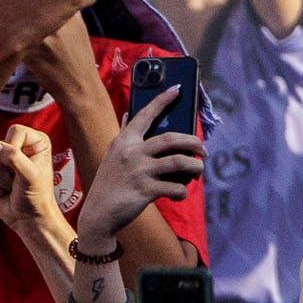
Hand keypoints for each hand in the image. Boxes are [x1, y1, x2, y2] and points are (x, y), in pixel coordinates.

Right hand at [80, 87, 204, 245]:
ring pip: (180, 162)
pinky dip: (182, 192)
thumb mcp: (112, 155)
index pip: (145, 115)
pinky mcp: (146, 190)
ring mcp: (139, 171)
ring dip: (195, 167)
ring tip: (198, 171)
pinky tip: (179, 194)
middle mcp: (132, 152)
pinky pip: (176, 188)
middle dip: (193, 142)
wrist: (99, 213)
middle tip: (203, 150)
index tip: (177, 88)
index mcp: (124, 141)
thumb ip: (124, 135)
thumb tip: (128, 115)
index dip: (162, 100)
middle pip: (172, 139)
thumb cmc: (109, 182)